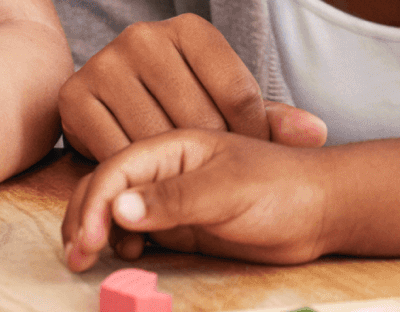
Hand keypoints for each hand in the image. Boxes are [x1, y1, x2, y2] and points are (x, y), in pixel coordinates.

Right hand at [58, 14, 326, 160]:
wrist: (109, 97)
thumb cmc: (181, 103)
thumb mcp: (227, 106)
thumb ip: (271, 121)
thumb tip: (316, 132)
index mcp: (190, 28)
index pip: (237, 94)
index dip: (250, 137)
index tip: (248, 157)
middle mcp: (143, 36)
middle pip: (196, 119)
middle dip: (212, 159)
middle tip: (214, 180)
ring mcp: (104, 63)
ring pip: (155, 139)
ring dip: (174, 173)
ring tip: (186, 187)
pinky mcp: (74, 96)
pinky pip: (114, 152)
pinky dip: (135, 177)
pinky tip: (151, 185)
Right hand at [60, 130, 331, 270]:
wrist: (318, 212)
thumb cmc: (283, 189)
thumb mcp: (230, 192)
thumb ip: (175, 199)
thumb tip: (117, 208)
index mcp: (175, 141)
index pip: (117, 165)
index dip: (96, 200)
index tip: (91, 238)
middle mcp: (165, 162)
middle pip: (103, 181)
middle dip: (84, 216)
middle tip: (81, 257)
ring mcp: (167, 190)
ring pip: (109, 204)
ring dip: (93, 228)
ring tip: (90, 258)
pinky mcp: (173, 217)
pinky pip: (129, 225)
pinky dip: (116, 239)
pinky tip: (127, 254)